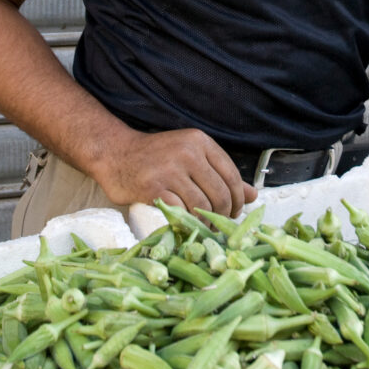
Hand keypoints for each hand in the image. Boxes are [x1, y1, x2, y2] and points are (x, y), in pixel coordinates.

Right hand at [95, 126, 256, 217]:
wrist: (115, 153)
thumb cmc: (155, 156)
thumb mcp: (191, 157)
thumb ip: (221, 174)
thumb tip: (253, 196)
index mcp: (200, 142)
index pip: (231, 175)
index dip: (237, 199)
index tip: (235, 213)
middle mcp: (187, 153)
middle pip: (220, 194)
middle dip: (223, 215)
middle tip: (219, 225)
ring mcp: (170, 170)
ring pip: (202, 206)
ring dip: (206, 223)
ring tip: (202, 226)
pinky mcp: (153, 188)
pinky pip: (181, 212)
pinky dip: (187, 223)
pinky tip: (185, 225)